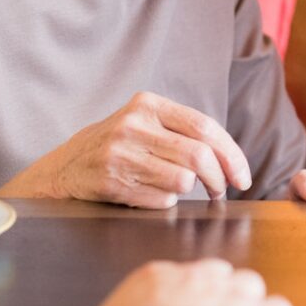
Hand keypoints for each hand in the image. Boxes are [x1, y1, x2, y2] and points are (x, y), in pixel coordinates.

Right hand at [0, 92, 251, 208]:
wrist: (63, 168)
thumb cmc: (117, 145)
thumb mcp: (144, 123)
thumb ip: (182, 131)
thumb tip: (231, 160)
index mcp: (148, 104)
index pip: (205, 127)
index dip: (231, 154)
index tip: (243, 176)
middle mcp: (133, 125)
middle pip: (198, 156)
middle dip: (219, 179)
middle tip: (222, 191)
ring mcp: (119, 154)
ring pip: (182, 181)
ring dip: (189, 191)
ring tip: (179, 189)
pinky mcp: (111, 182)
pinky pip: (161, 200)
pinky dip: (166, 202)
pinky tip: (151, 194)